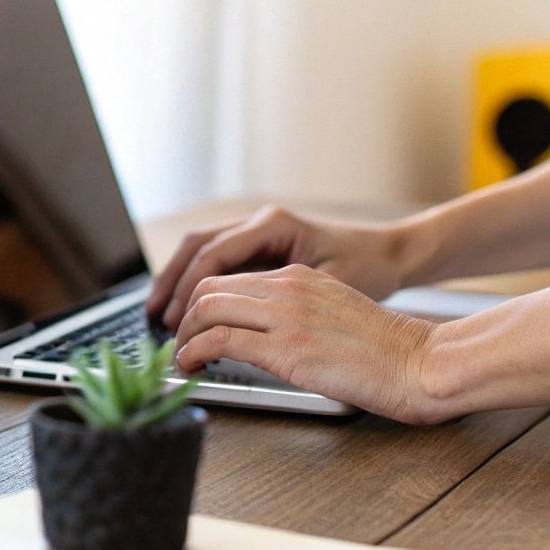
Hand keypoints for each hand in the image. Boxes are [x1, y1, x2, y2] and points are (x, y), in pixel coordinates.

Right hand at [146, 205, 414, 328]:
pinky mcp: (263, 245)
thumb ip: (277, 302)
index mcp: (273, 225)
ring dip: (179, 280)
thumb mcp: (324, 287)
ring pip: (202, 249)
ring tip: (161, 312)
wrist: (392, 255)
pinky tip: (190, 306)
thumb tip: (231, 327)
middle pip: (197, 247)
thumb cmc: (368, 270)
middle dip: (172, 282)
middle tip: (156, 317)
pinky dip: (199, 281)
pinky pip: (219, 259)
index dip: (189, 291)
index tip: (177, 321)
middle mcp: (261, 221)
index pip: (213, 256)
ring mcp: (260, 230)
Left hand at [172, 266, 452, 423]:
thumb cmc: (387, 350)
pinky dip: (194, 352)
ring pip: (207, 308)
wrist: (421, 363)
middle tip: (181, 343)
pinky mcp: (286, 349)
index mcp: (300, 277)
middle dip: (184, 316)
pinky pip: (220, 340)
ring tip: (183, 358)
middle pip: (209, 287)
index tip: (195, 326)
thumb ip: (297, 314)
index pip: (231, 278)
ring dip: (184, 335)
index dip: (202, 302)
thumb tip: (262, 335)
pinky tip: (191, 366)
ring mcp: (286, 316)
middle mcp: (288, 288)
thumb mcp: (335, 313)